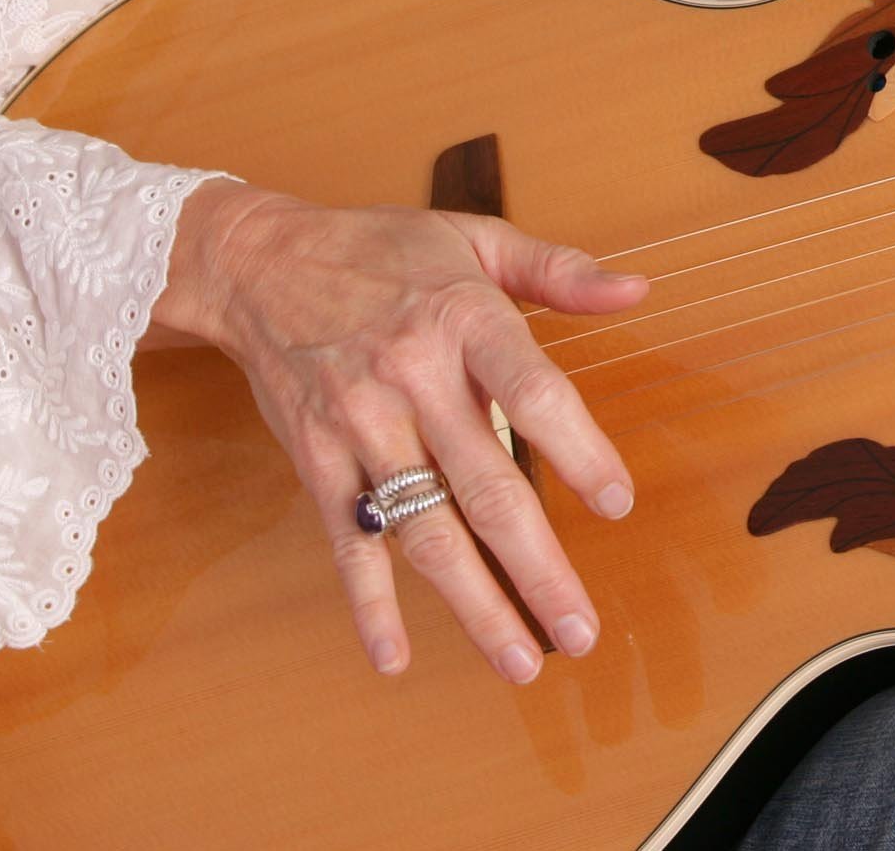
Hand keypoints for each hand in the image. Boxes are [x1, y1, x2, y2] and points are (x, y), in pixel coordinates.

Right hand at [152, 181, 649, 680]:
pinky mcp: (317, 461)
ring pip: (424, 529)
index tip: (619, 504)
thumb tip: (638, 291)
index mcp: (464, 319)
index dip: (580, 450)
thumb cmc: (379, 249)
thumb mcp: (475, 236)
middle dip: (538, 566)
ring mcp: (361, 426)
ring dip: (473, 603)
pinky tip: (394, 656)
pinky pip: (347, 542)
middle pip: (485, 486)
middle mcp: (414, 379)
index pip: (534, 391)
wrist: (256, 263)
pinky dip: (368, 603)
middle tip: (580, 629)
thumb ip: (559, 269)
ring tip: (518, 659)